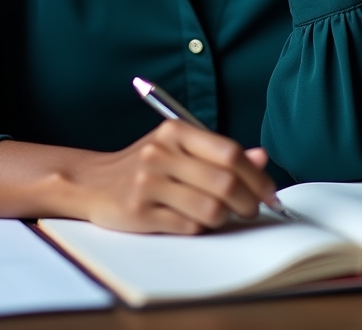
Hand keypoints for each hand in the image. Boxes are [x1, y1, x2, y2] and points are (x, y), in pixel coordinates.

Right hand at [73, 120, 277, 233]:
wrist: (91, 181)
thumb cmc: (145, 165)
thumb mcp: (179, 148)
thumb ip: (219, 153)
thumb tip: (261, 157)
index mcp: (175, 131)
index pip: (230, 153)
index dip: (257, 176)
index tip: (270, 193)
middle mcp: (161, 153)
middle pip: (224, 182)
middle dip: (248, 202)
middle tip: (253, 210)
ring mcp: (148, 182)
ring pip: (210, 209)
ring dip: (225, 219)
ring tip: (222, 216)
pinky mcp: (139, 212)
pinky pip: (188, 227)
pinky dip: (200, 228)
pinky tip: (194, 221)